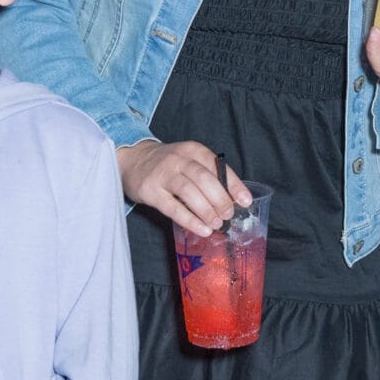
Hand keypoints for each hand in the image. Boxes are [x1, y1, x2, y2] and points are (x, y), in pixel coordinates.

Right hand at [117, 138, 247, 235]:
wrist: (133, 159)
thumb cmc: (168, 164)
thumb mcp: (189, 160)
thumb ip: (208, 175)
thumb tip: (233, 199)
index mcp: (193, 150)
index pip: (218, 166)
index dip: (234, 184)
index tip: (246, 201)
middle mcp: (179, 159)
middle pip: (204, 179)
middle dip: (220, 199)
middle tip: (228, 215)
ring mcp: (163, 174)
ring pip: (189, 192)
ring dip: (206, 210)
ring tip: (216, 224)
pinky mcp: (151, 191)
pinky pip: (173, 208)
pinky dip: (189, 220)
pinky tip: (201, 229)